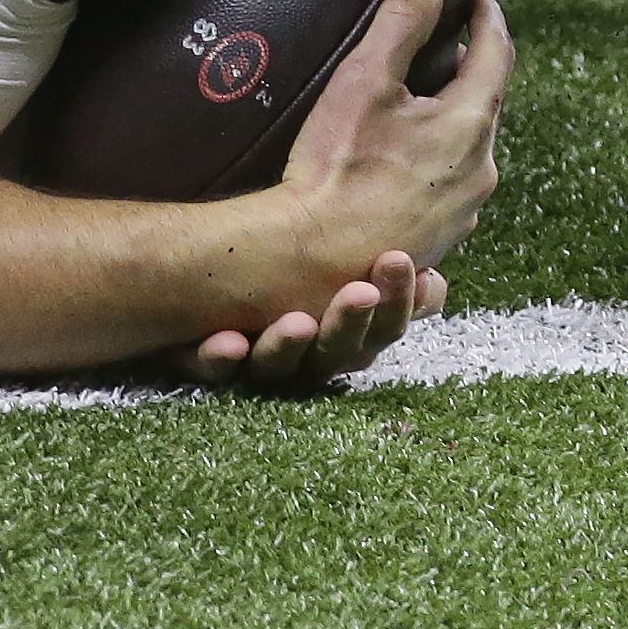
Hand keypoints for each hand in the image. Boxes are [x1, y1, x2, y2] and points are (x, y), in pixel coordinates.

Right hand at [181, 0, 509, 393]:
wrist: (314, 258)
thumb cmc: (338, 166)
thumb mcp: (366, 79)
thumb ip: (402, 24)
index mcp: (471, 123)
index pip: (497, 51)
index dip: (488, 13)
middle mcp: (481, 169)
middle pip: (485, 101)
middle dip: (467, 66)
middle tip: (441, 41)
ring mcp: (464, 210)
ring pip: (468, 145)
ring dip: (450, 114)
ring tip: (416, 97)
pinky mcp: (442, 238)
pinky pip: (450, 182)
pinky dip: (435, 156)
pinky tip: (399, 157)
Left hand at [186, 250, 445, 390]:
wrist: (193, 272)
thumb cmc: (287, 269)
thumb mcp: (340, 262)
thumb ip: (383, 274)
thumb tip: (434, 283)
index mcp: (345, 335)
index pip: (381, 326)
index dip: (397, 302)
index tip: (400, 260)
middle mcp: (304, 357)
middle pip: (334, 352)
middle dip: (349, 323)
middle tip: (361, 292)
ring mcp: (253, 363)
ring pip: (276, 367)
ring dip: (287, 346)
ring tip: (298, 323)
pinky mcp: (200, 361)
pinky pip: (208, 368)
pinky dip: (218, 359)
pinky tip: (228, 341)